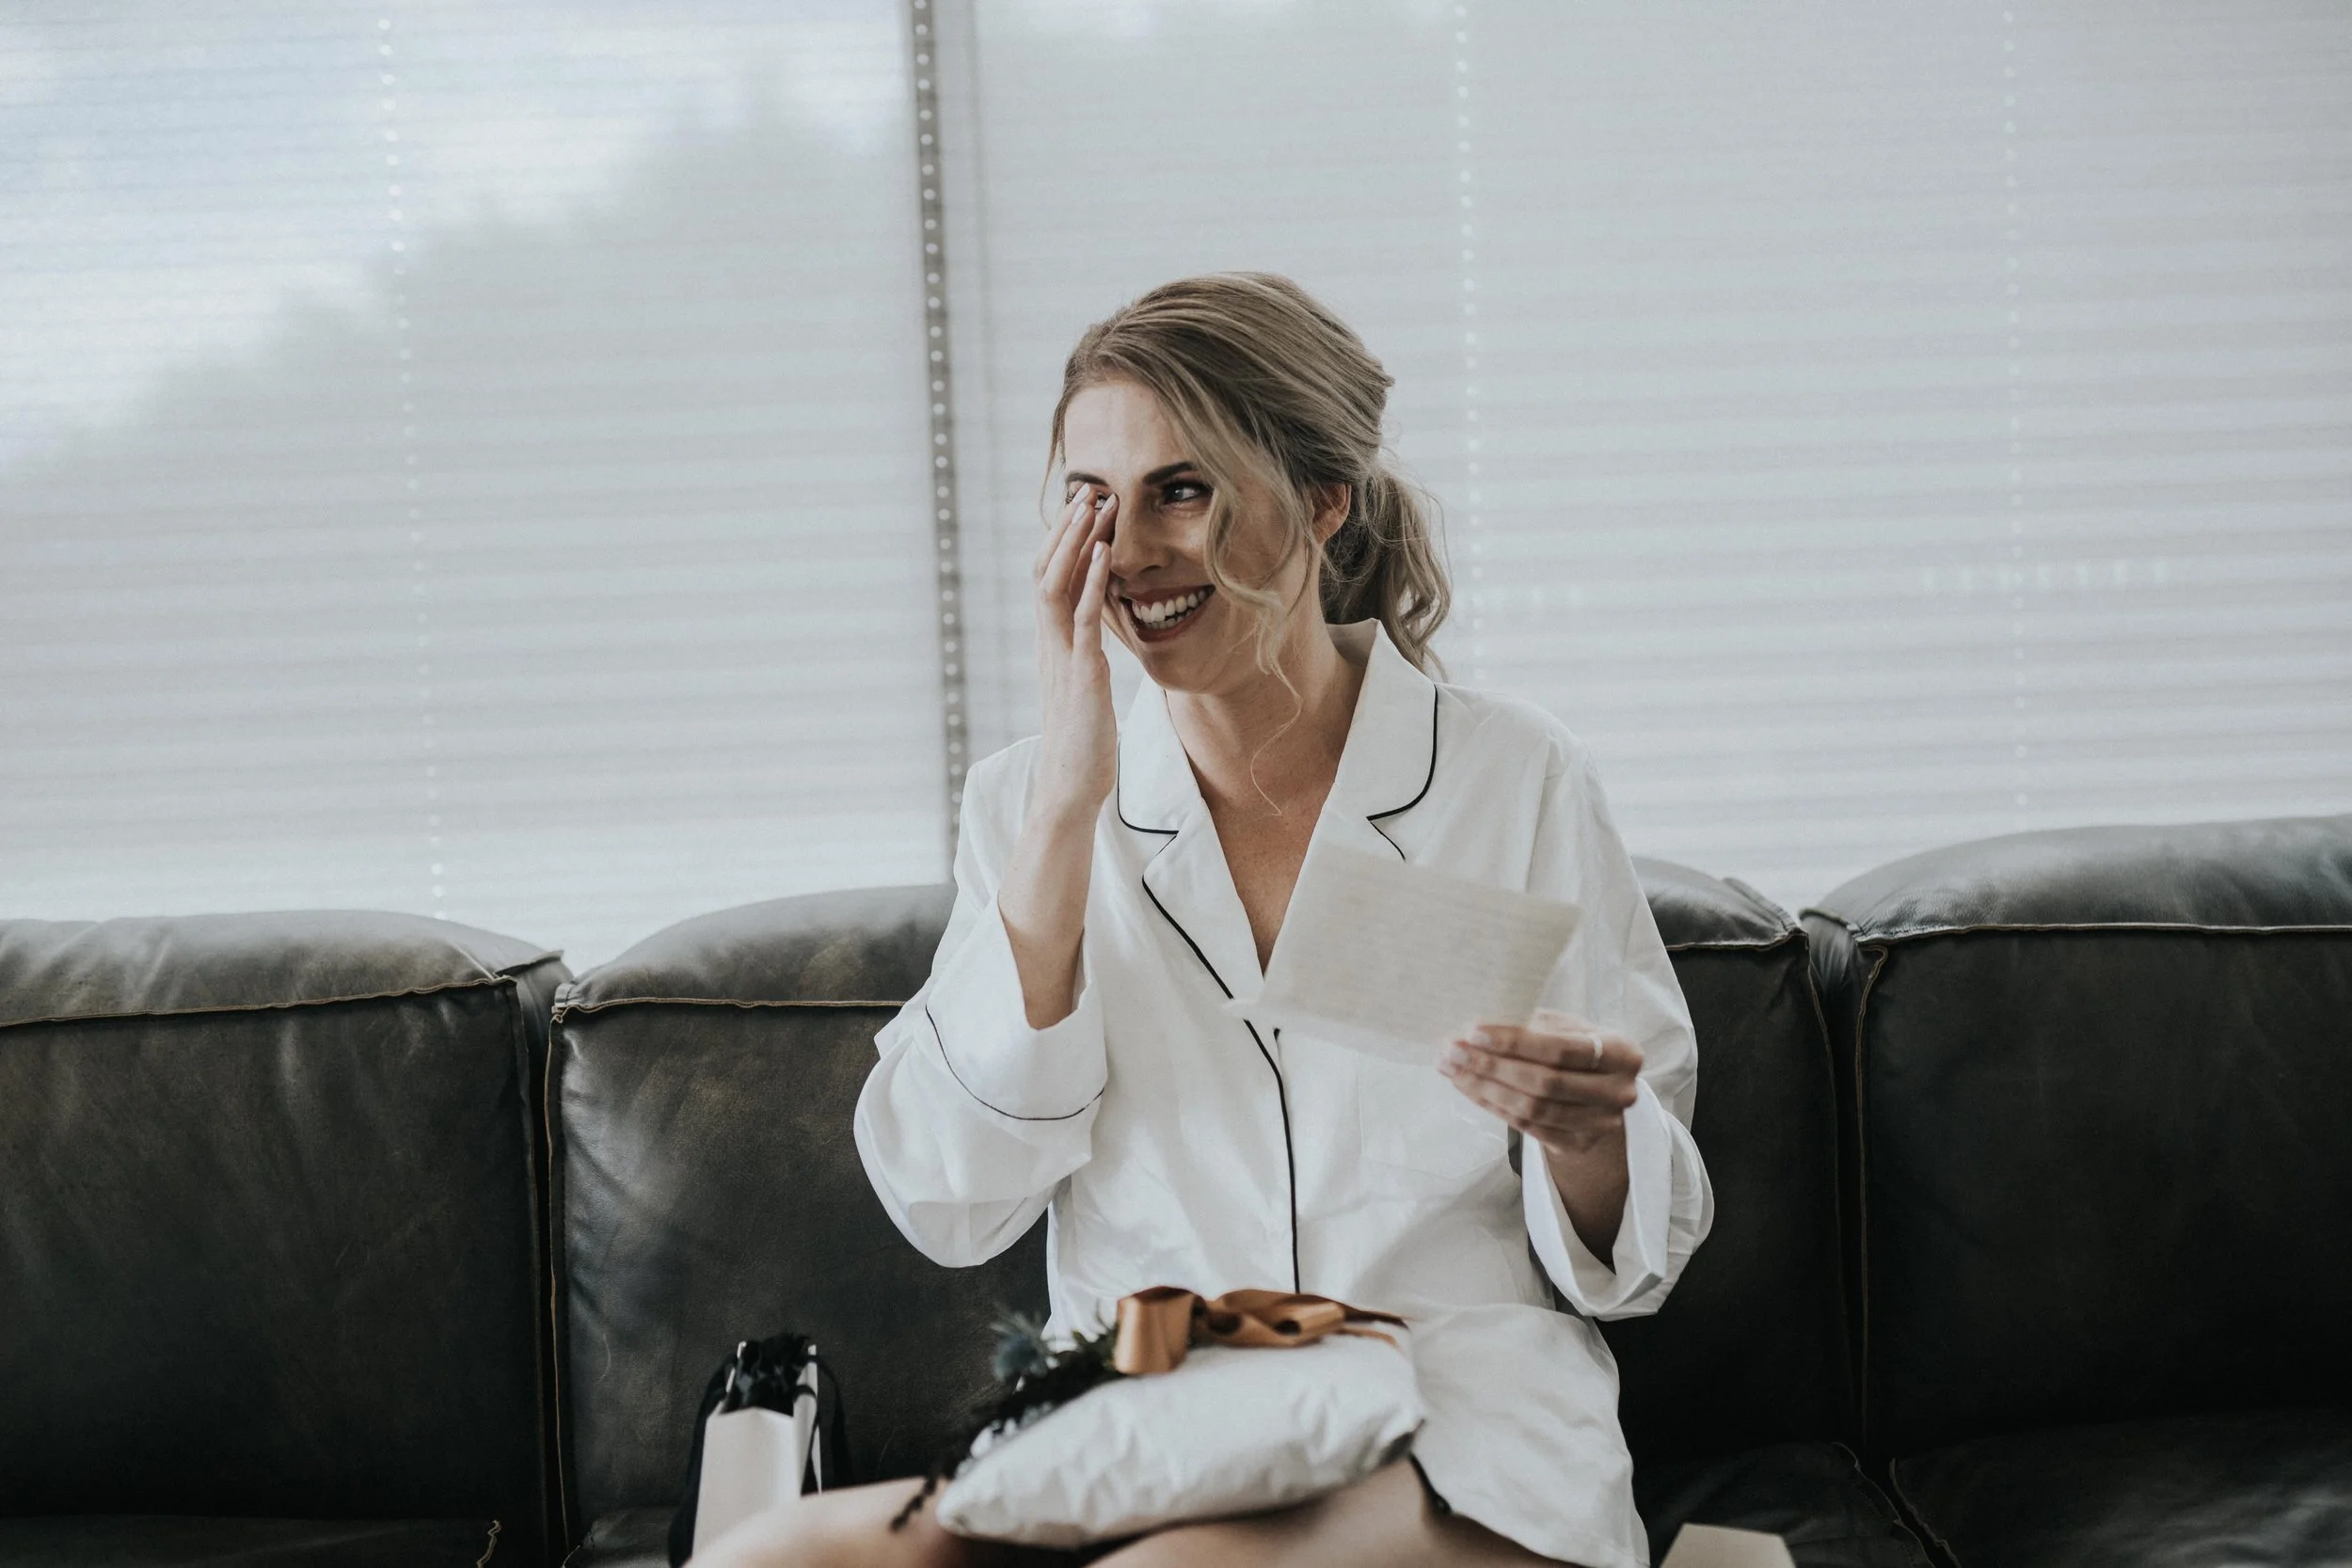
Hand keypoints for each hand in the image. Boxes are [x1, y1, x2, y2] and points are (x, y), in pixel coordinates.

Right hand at [1029, 483, 1118, 823]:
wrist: (1071, 786)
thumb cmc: (1082, 744)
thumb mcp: (1084, 690)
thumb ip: (1084, 659)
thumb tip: (1094, 640)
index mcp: (1049, 647)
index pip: (1047, 582)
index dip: (1061, 545)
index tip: (1082, 512)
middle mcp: (1048, 644)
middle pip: (1046, 573)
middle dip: (1066, 531)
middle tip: (1088, 492)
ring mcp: (1061, 656)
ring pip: (1057, 586)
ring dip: (1077, 543)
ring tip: (1095, 508)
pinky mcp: (1082, 673)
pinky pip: (1082, 619)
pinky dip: (1091, 582)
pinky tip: (1104, 554)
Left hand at [1441, 1009, 1641, 1260]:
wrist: (1599, 1092)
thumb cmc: (1577, 1048)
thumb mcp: (1567, 1028)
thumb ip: (1533, 1026)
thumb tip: (1474, 1030)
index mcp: (1622, 1052)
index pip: (1561, 1048)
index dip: (1514, 1041)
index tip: (1473, 1031)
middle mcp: (1619, 1092)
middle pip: (1545, 1082)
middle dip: (1491, 1066)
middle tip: (1452, 1051)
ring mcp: (1601, 1124)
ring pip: (1532, 1109)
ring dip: (1484, 1089)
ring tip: (1452, 1069)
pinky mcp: (1579, 1145)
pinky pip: (1527, 1128)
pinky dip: (1492, 1106)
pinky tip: (1469, 1088)